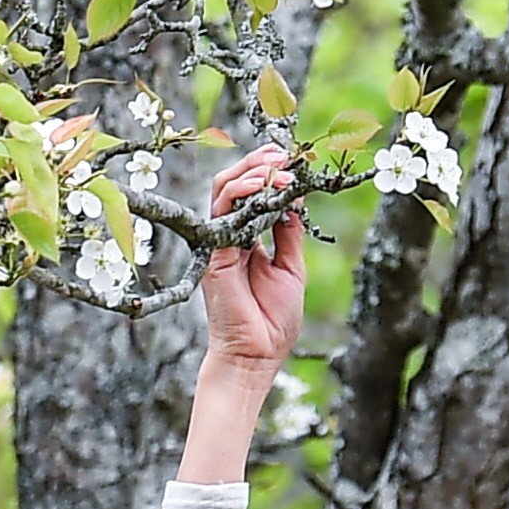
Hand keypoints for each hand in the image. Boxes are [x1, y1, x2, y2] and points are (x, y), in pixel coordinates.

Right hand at [198, 148, 305, 373]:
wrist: (256, 354)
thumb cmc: (272, 319)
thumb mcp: (291, 267)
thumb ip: (289, 233)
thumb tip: (294, 199)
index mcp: (248, 240)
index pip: (253, 196)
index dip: (269, 174)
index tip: (293, 160)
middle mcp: (230, 236)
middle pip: (234, 186)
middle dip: (258, 164)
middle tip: (284, 153)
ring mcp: (219, 242)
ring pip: (224, 191)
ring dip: (252, 172)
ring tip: (279, 165)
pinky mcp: (213, 251)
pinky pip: (221, 211)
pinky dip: (241, 192)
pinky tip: (263, 184)